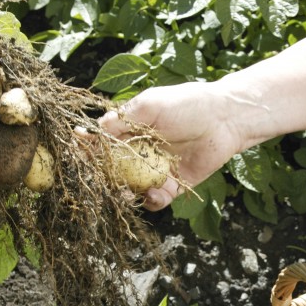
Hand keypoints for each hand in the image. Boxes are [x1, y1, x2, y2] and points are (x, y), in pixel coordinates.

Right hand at [98, 81, 247, 210]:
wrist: (224, 120)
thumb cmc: (187, 105)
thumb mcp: (150, 106)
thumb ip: (122, 120)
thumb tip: (92, 131)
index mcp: (129, 130)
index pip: (102, 142)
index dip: (90, 150)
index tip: (81, 154)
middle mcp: (139, 152)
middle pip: (113, 170)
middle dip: (106, 178)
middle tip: (105, 180)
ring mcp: (154, 170)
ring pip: (131, 189)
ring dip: (126, 193)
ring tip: (127, 192)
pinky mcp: (172, 186)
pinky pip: (155, 200)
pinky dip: (152, 200)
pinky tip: (156, 192)